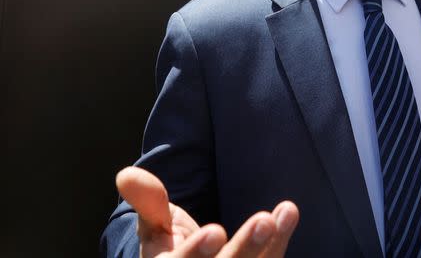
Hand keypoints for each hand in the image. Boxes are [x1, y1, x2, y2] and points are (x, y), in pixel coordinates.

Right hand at [116, 167, 298, 257]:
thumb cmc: (169, 246)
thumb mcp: (153, 227)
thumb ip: (148, 202)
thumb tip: (126, 175)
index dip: (196, 252)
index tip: (214, 231)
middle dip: (243, 249)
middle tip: (262, 220)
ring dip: (270, 243)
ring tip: (284, 212)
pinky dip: (280, 240)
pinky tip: (288, 213)